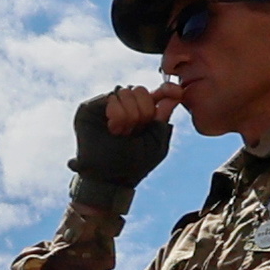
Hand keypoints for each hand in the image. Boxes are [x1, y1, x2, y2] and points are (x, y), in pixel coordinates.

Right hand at [71, 86, 176, 211]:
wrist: (110, 180)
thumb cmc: (134, 165)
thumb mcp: (157, 142)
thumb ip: (164, 117)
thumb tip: (177, 92)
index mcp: (141, 114)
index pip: (155, 93)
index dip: (166, 89)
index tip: (176, 91)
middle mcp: (124, 107)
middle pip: (141, 90)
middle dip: (143, 111)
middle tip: (134, 131)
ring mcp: (107, 106)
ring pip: (126, 92)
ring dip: (128, 116)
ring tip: (121, 133)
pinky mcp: (91, 108)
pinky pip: (111, 98)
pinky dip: (117, 115)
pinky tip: (113, 128)